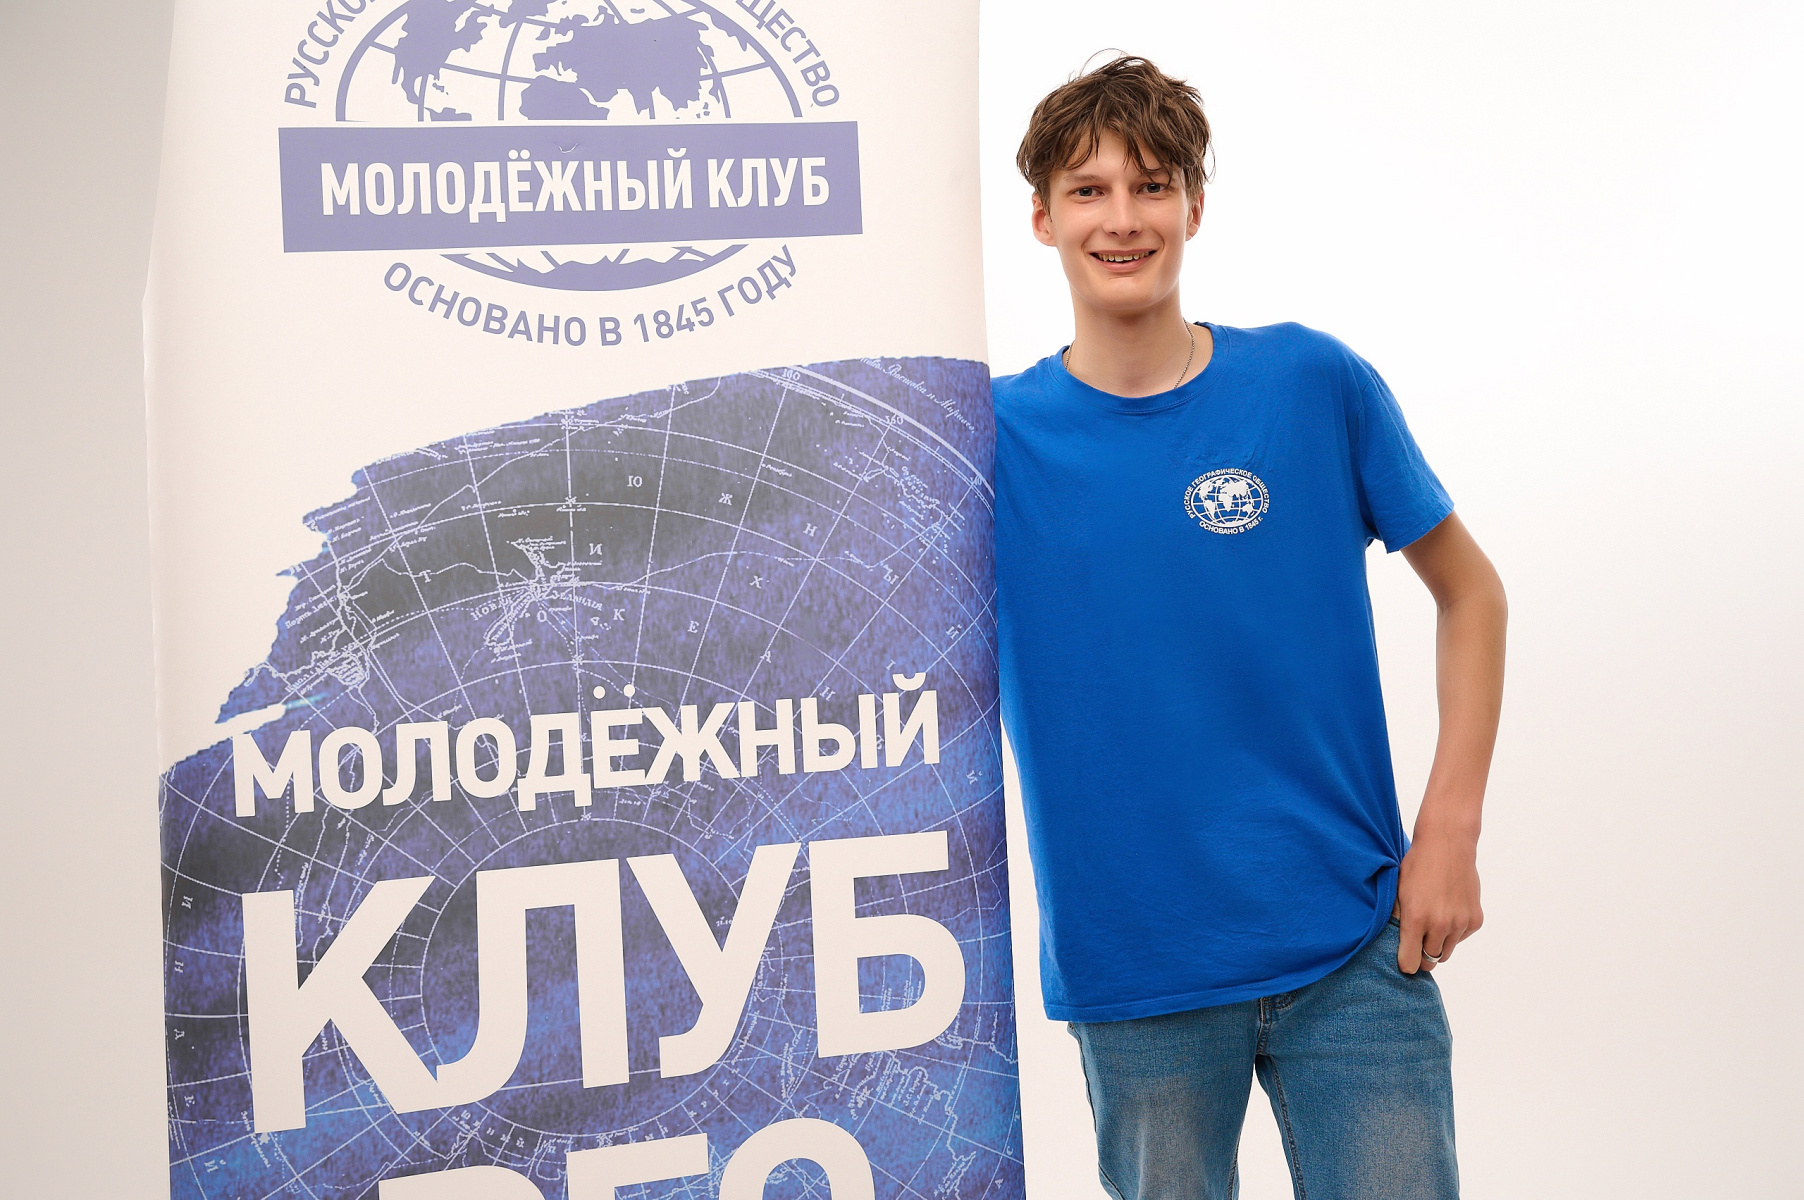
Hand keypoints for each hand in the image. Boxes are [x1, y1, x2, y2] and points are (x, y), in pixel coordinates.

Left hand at [1395, 825, 1482, 973]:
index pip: (1410, 962)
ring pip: (1446, 952)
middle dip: (1421, 955)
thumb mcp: (1397, 891)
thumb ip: (1396, 920)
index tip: (1404, 960)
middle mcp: (1440, 924)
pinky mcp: (1475, 920)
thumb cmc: (1417, 866)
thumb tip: (1394, 945)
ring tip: (1431, 923)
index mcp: (1416, 919)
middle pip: (1430, 960)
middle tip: (1416, 942)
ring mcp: (1460, 923)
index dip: (1405, 964)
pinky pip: (1460, 938)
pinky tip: (1447, 911)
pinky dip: (1453, 933)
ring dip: (1438, 944)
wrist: (1447, 845)